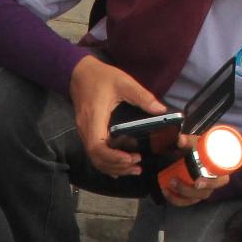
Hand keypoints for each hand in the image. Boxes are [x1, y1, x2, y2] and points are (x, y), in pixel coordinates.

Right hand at [70, 57, 163, 178]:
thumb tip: (161, 110)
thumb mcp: (124, 82)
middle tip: (138, 165)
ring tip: (133, 168)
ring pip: (94, 158)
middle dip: (117, 166)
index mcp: (94, 117)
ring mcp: (84, 132)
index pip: (97, 147)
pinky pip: (93, 153)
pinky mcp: (86, 132)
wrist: (79, 72)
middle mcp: (86, 129)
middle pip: (96, 157)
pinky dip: (106, 163)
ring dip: (112, 167)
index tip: (131, 158)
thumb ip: (143, 96)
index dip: (113, 157)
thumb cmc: (101, 76)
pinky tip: (120, 167)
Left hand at [158, 132, 231, 206]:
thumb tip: (180, 139)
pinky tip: (166, 192)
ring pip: (193, 199)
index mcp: (220, 173)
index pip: (221, 182)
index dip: (210, 184)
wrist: (198, 153)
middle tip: (174, 181)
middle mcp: (212, 185)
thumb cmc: (202, 150)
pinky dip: (175, 199)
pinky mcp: (192, 195)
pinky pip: (185, 202)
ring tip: (168, 185)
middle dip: (188, 190)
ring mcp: (202, 191)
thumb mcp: (197, 144)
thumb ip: (189, 141)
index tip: (197, 182)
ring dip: (179, 195)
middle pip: (204, 193)